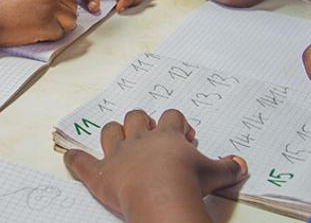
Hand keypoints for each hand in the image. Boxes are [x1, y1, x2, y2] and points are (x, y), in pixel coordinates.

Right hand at [0, 0, 77, 46]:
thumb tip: (57, 5)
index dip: (58, 7)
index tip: (45, 14)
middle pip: (72, 7)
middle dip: (63, 17)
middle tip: (48, 24)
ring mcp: (50, 9)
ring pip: (71, 21)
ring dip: (61, 28)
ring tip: (43, 29)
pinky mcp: (48, 25)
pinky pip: (60, 34)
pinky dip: (51, 37)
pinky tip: (36, 34)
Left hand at [64, 110, 246, 220]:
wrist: (161, 194)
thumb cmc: (187, 181)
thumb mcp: (214, 174)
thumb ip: (228, 167)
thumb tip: (242, 164)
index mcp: (168, 136)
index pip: (172, 117)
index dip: (177, 124)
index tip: (184, 136)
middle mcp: (141, 139)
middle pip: (136, 117)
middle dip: (141, 122)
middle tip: (151, 136)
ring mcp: (118, 155)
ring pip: (110, 132)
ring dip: (113, 134)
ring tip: (119, 141)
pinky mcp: (100, 174)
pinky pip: (81, 162)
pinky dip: (74, 160)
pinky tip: (69, 157)